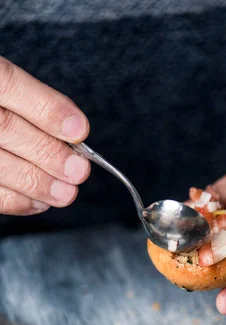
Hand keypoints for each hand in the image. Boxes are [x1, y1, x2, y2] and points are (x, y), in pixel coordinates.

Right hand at [0, 56, 90, 215]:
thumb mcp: (3, 87)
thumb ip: (31, 102)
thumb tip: (74, 131)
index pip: (10, 84)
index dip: (47, 109)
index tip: (79, 131)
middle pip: (6, 128)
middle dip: (49, 153)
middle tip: (78, 171)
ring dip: (38, 183)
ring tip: (66, 193)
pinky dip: (17, 200)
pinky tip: (39, 201)